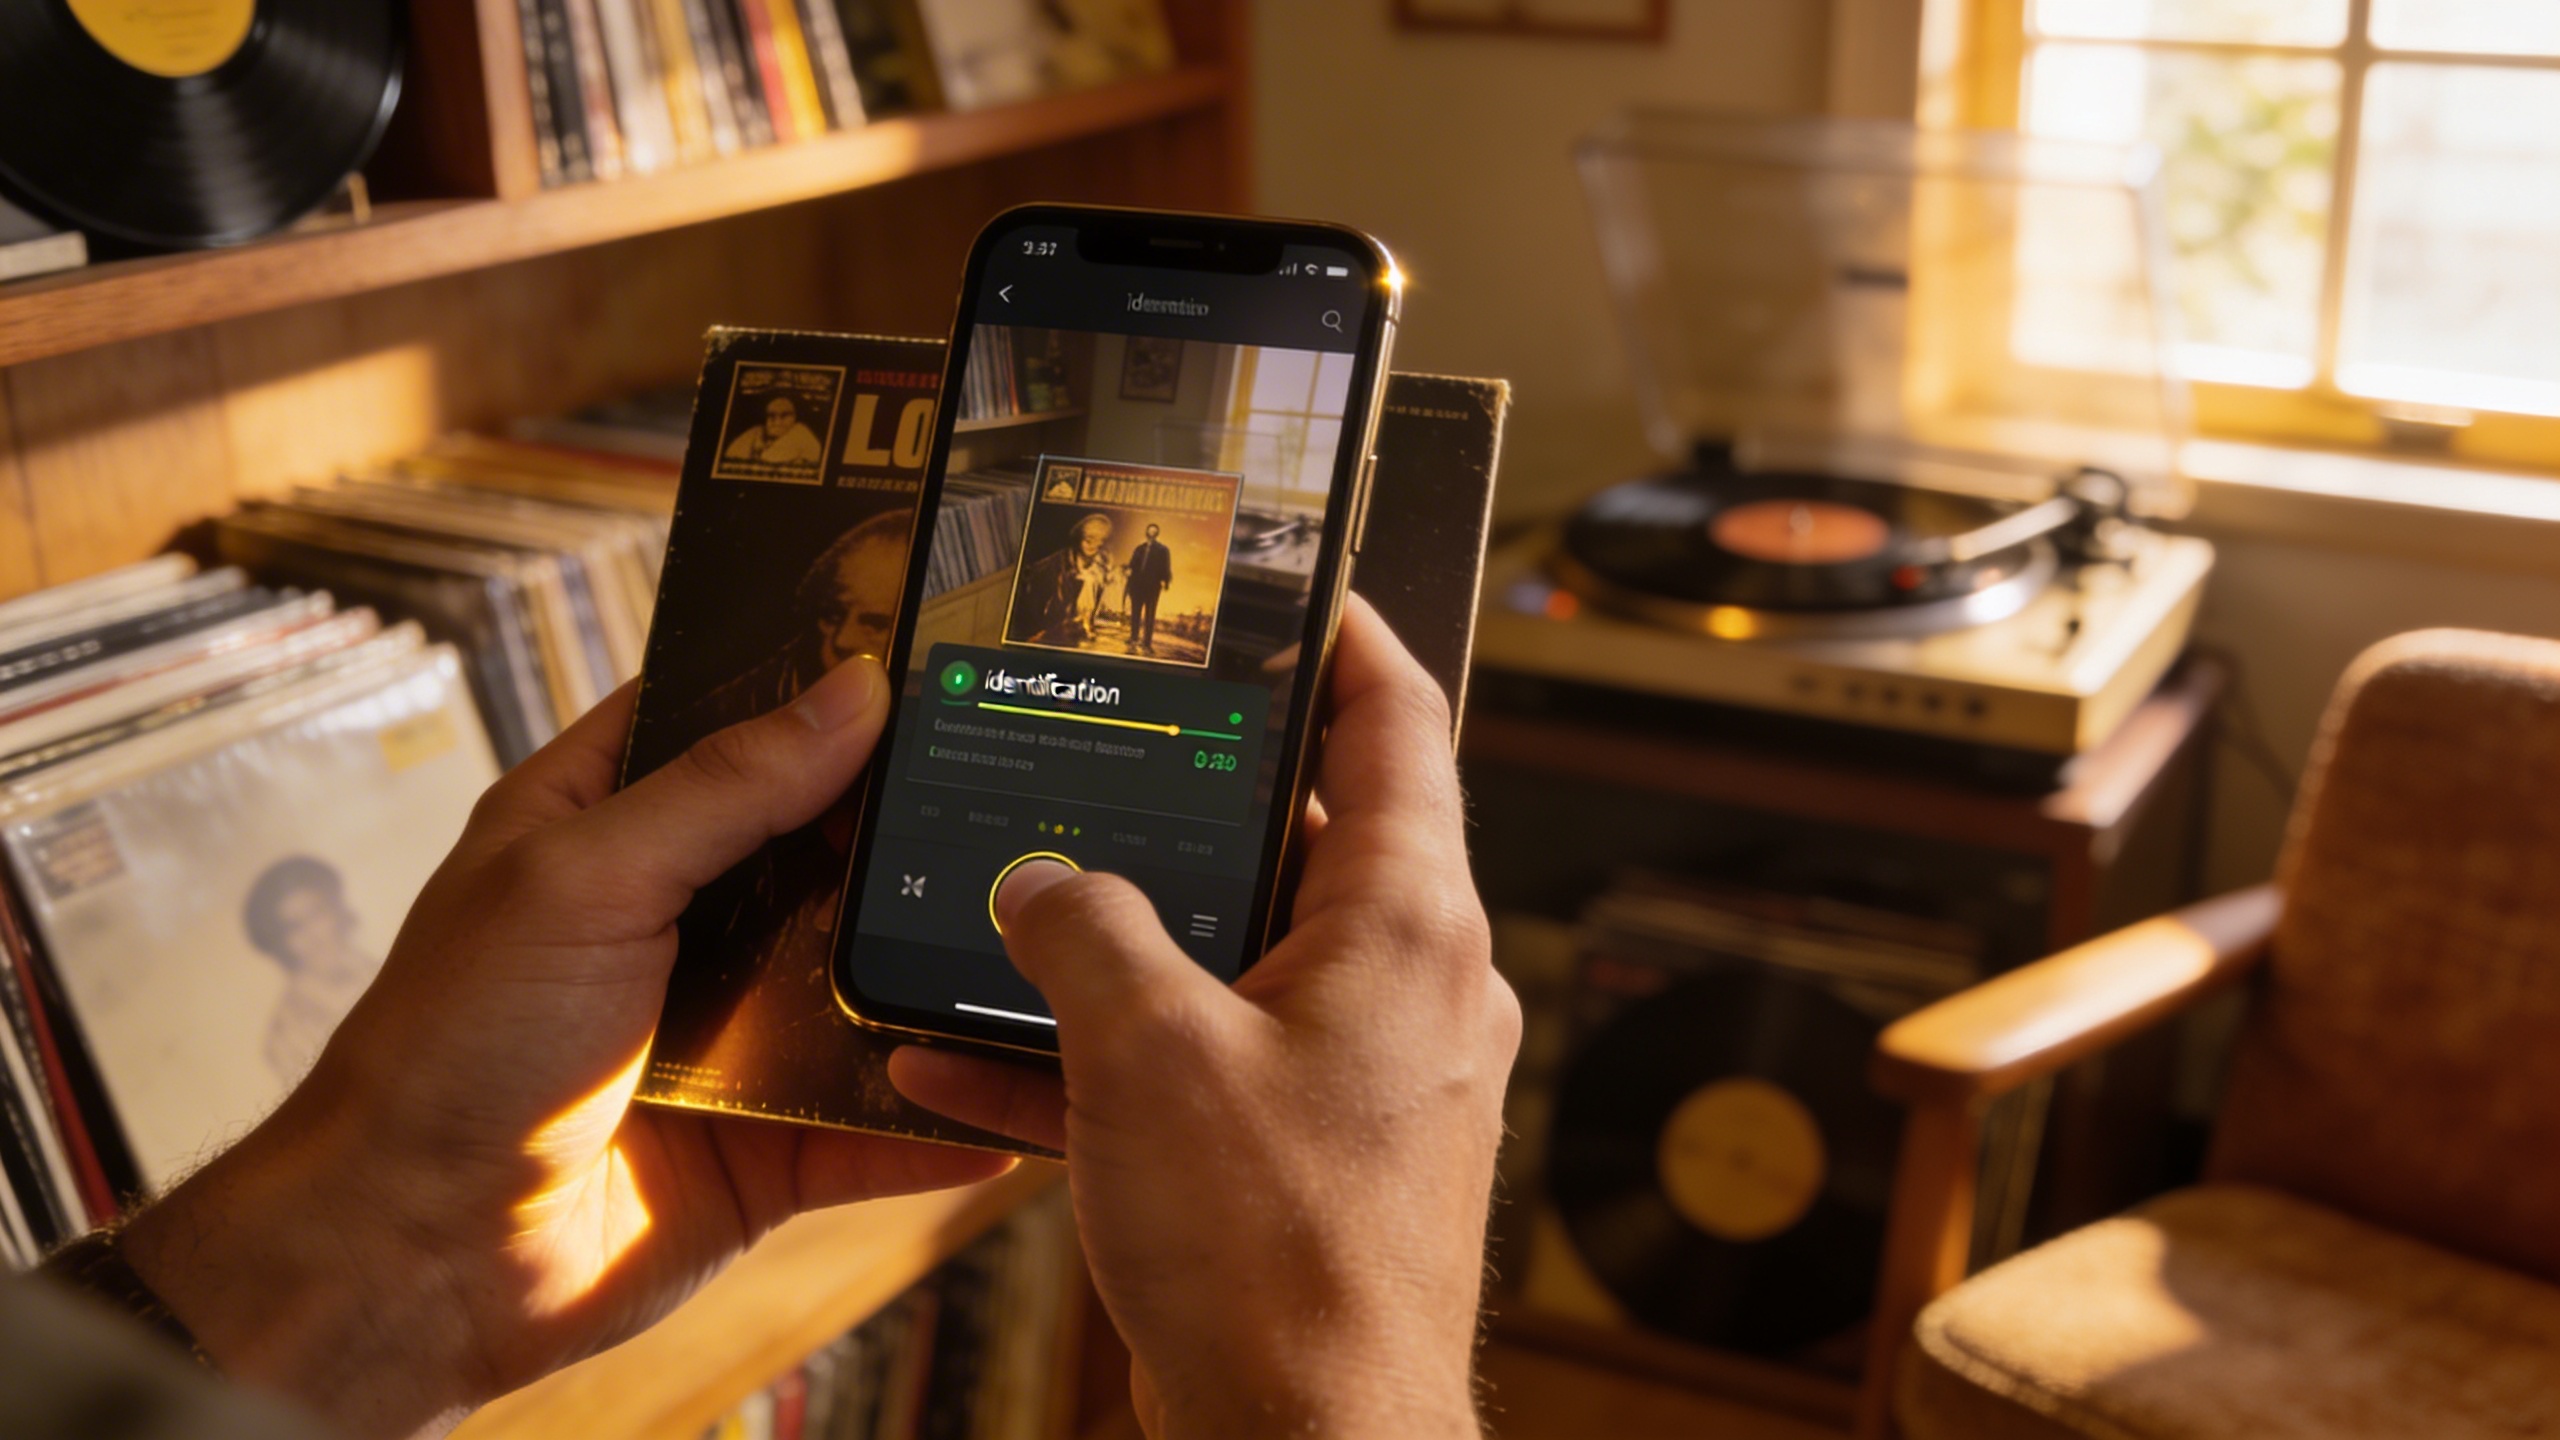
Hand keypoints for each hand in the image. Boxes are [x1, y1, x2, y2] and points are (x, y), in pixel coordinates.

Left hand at [121, 660, 1010, 1437]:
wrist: (416, 1259)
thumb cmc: (454, 1047)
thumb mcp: (583, 878)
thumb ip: (724, 787)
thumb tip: (856, 692)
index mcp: (606, 827)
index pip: (727, 720)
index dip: (816, 686)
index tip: (934, 653)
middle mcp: (681, 921)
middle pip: (824, 849)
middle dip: (910, 828)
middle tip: (1032, 783)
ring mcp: (732, 1032)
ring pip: (867, 984)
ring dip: (938, 969)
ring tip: (1050, 930)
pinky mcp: (771, 1144)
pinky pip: (880, 1124)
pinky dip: (945, 1117)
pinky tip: (1025, 1086)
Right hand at [891, 599, 1520, 1439]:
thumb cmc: (1273, 1253)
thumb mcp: (1146, 1052)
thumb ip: (1084, 931)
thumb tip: (1040, 880)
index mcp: (1405, 922)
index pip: (1401, 724)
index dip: (1348, 637)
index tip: (1294, 584)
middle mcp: (1406, 985)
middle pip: (1306, 836)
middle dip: (1192, 793)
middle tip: (1103, 732)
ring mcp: (1363, 1074)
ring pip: (1235, 957)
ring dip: (1121, 935)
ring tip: (1008, 889)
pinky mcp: (1310, 1154)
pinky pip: (1202, 1065)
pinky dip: (1106, 1052)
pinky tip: (971, 1053)